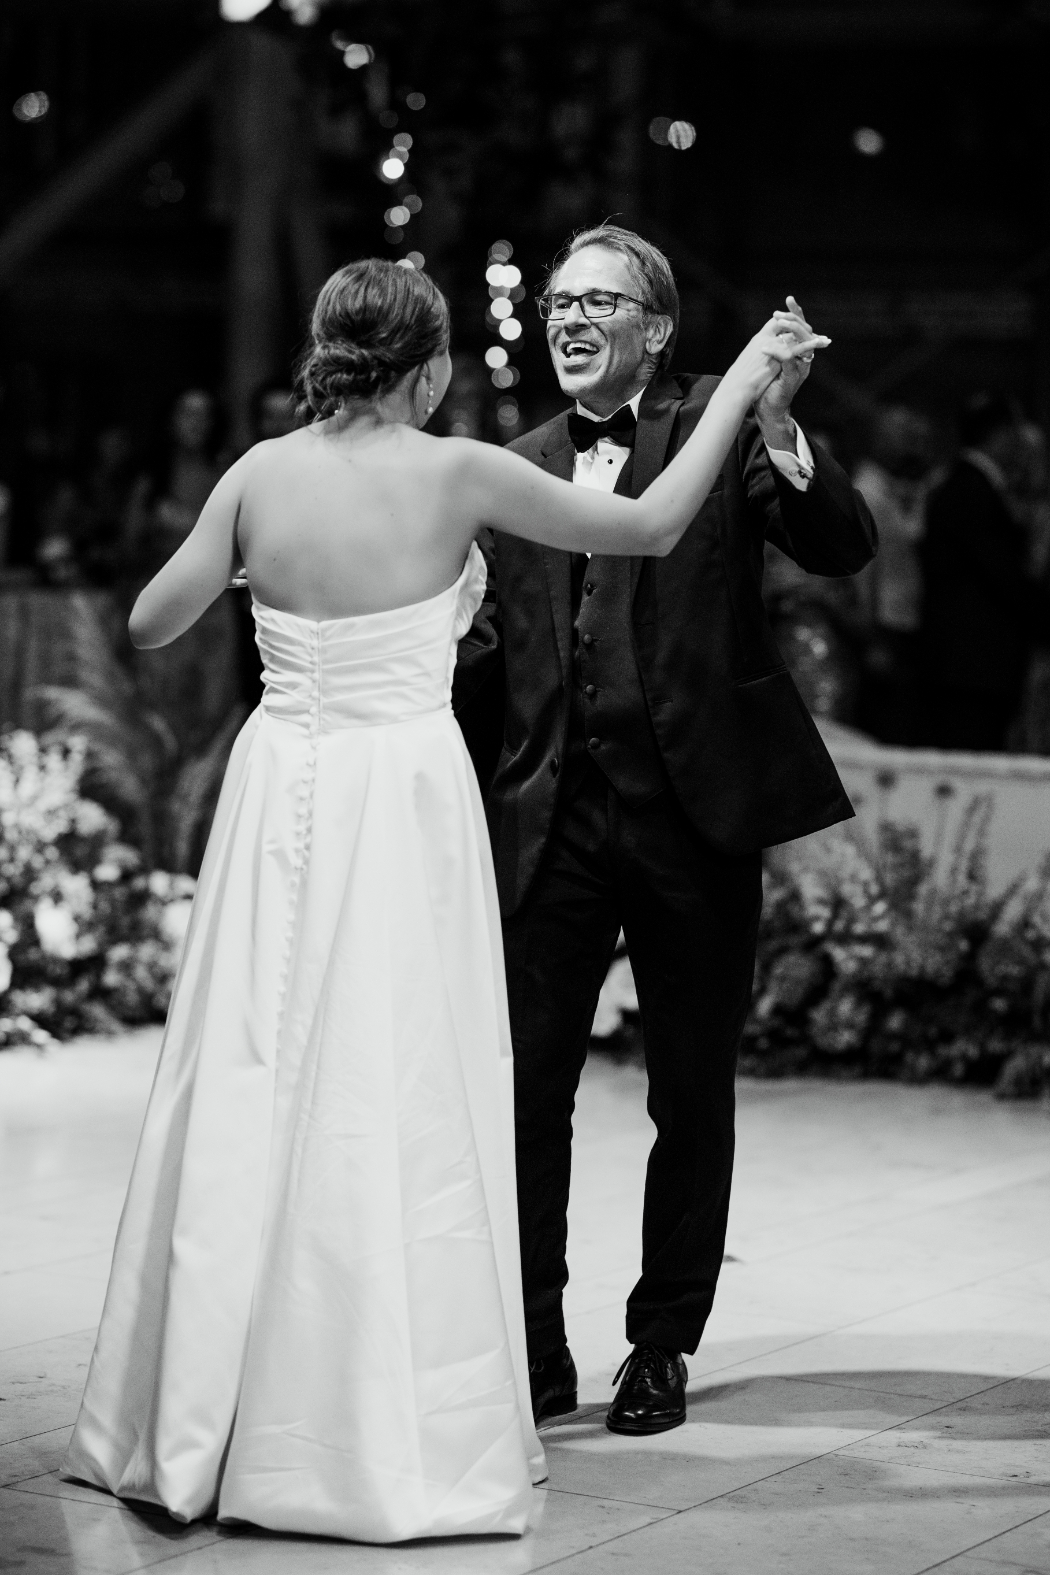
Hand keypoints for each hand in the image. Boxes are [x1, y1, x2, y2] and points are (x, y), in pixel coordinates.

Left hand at [753, 296, 823, 439]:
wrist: (768, 408)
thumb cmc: (768, 383)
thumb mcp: (772, 358)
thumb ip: (776, 342)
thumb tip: (773, 323)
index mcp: (799, 351)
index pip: (802, 327)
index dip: (797, 313)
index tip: (789, 298)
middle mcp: (804, 358)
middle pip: (805, 332)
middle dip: (793, 320)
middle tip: (779, 314)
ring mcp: (800, 369)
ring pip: (801, 345)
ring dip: (790, 332)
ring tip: (777, 323)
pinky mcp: (792, 379)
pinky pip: (788, 363)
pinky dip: (777, 354)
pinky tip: (765, 348)